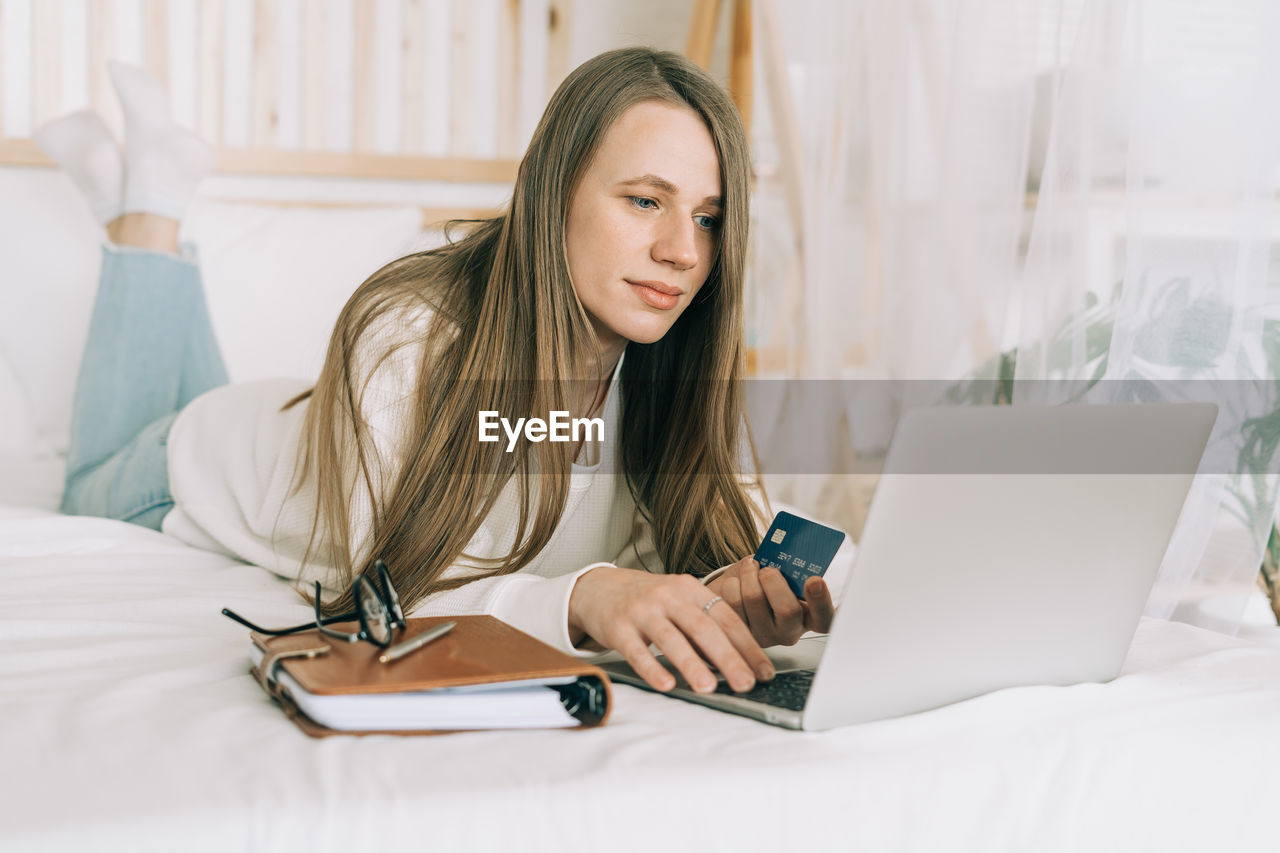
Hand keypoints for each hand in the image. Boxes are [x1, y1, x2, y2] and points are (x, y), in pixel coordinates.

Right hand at [568, 565, 775, 694]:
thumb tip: (739, 663)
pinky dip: (652, 669)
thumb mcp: (679, 601)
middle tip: (746, 683)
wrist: (599, 587)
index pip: (726, 618)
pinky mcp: (618, 627)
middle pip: (703, 628)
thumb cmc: (648, 600)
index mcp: (690, 589)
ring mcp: (642, 611)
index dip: (748, 645)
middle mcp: (668, 596)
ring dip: (692, 665)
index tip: (764, 671)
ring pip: (672, 639)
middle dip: (728, 658)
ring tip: (709, 687)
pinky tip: (666, 684)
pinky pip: (637, 652)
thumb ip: (704, 625)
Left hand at [706, 556, 835, 647]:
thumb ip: (790, 570)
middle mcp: (788, 632)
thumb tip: (783, 554)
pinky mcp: (737, 631)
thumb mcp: (785, 577)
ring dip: (749, 575)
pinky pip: (733, 600)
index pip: (825, 618)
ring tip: (750, 567)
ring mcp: (763, 635)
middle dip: (774, 581)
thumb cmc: (767, 584)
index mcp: (809, 618)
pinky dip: (733, 583)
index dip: (821, 602)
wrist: (738, 595)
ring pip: (754, 599)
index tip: (815, 580)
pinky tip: (736, 581)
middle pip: (787, 610)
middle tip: (767, 569)